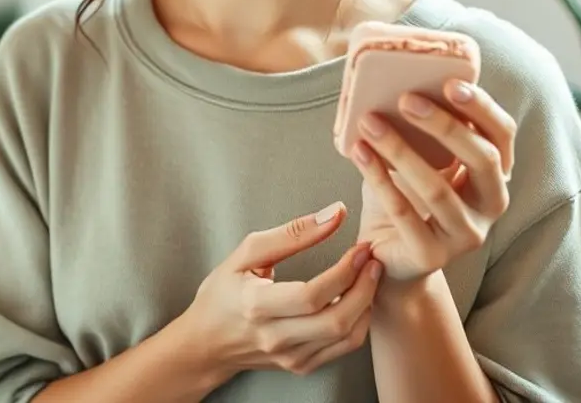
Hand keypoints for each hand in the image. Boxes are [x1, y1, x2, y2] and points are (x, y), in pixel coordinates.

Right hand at [177, 202, 382, 380]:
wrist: (207, 342)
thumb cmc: (223, 293)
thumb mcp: (247, 253)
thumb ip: (292, 233)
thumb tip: (335, 214)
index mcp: (256, 306)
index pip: (311, 296)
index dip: (343, 272)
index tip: (360, 249)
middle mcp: (275, 337)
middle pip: (336, 320)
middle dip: (365, 288)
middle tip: (373, 260)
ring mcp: (290, 357)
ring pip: (347, 336)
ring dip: (367, 303)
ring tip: (369, 275)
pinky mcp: (301, 366)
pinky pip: (343, 347)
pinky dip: (360, 321)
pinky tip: (358, 298)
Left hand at [348, 79, 515, 284]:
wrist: (389, 254)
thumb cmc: (407, 194)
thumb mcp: (421, 157)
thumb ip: (423, 127)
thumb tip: (396, 76)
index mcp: (495, 174)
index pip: (502, 135)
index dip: (482, 108)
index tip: (450, 83)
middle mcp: (491, 206)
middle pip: (482, 160)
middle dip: (444, 126)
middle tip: (405, 99)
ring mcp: (466, 235)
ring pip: (438, 189)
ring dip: (400, 150)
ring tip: (369, 122)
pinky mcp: (433, 256)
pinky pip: (405, 213)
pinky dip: (379, 178)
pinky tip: (359, 152)